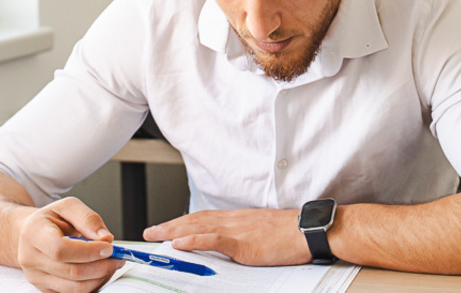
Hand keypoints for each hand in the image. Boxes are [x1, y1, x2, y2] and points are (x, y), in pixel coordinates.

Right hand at [15, 197, 123, 292]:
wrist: (30, 234)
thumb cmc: (51, 219)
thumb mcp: (68, 207)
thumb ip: (88, 219)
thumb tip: (105, 238)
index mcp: (34, 233)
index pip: (61, 250)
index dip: (89, 252)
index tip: (109, 248)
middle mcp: (30, 258)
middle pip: (72, 271)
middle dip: (102, 266)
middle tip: (118, 257)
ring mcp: (36, 277)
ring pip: (75, 287)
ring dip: (100, 277)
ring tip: (112, 263)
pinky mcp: (45, 289)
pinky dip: (92, 284)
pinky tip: (99, 271)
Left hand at [143, 208, 309, 265]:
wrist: (310, 230)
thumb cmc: (294, 233)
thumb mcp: (265, 230)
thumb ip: (247, 234)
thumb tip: (237, 242)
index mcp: (239, 219)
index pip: (204, 217)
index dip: (183, 221)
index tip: (168, 226)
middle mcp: (234, 221)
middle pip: (195, 221)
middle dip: (170, 226)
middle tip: (150, 232)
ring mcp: (237, 231)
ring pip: (198, 228)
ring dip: (173, 231)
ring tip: (155, 235)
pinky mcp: (243, 243)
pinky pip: (213, 240)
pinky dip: (193, 241)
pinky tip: (179, 243)